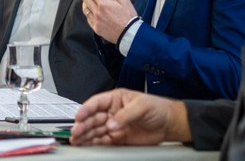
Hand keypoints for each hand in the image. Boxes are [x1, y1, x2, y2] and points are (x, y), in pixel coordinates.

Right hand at [70, 88, 190, 145]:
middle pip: (93, 118)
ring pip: (95, 130)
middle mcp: (112, 112)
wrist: (169, 124)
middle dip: (82, 125)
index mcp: (115, 99)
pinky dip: (94, 143)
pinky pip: (103, 141)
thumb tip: (110, 124)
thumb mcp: (141, 106)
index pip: (96, 103)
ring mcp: (114, 126)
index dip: (86, 109)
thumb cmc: (157, 108)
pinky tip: (86, 145)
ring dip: (85, 135)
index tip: (79, 116)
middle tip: (75, 132)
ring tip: (76, 140)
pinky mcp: (118, 138)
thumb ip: (125, 115)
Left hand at [82, 0, 136, 42]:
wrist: (129, 33)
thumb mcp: (124, 0)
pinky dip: (88, 12)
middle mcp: (97, 12)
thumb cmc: (128, 17)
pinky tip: (91, 10)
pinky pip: (88, 18)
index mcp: (104, 4)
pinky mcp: (96, 28)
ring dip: (85, 2)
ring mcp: (96, 21)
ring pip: (85, 8)